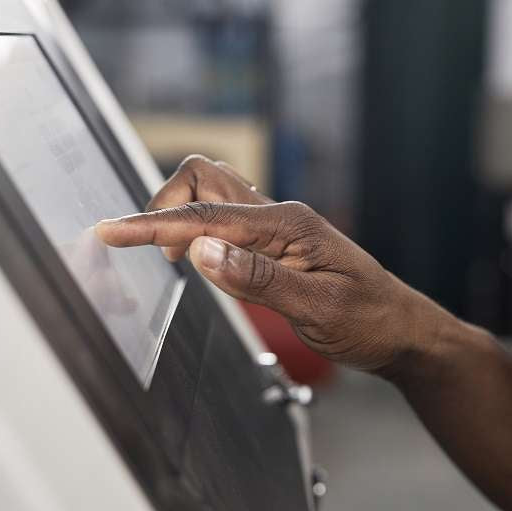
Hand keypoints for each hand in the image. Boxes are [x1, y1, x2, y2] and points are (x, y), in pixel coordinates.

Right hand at [96, 155, 449, 371]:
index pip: (205, 217)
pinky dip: (199, 229)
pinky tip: (199, 257)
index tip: (112, 231)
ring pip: (211, 194)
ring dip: (180, 215)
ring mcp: (276, 227)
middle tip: (154, 254)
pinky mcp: (275, 243)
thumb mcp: (317, 308)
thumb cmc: (369, 320)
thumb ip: (257, 278)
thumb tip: (202, 250)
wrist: (400, 330)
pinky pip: (226, 218)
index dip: (153, 224)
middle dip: (165, 207)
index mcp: (288, 225)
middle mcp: (279, 216)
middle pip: (203, 180)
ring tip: (170, 257)